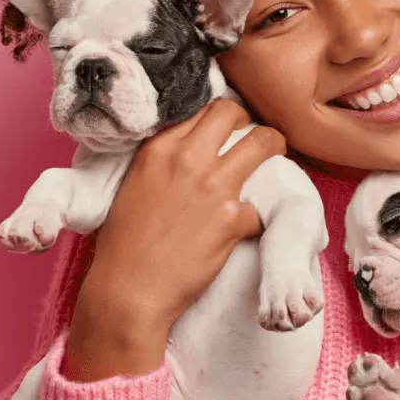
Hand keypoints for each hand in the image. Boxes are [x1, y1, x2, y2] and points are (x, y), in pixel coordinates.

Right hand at [64, 100, 286, 381]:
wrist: (129, 289)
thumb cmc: (124, 244)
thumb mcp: (133, 184)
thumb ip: (161, 160)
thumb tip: (190, 150)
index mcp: (158, 148)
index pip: (200, 109)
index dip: (220, 118)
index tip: (227, 130)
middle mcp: (186, 158)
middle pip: (232, 113)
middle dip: (250, 122)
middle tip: (254, 141)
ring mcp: (212, 186)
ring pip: (263, 143)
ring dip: (274, 149)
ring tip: (275, 163)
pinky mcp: (231, 219)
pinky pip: (262, 206)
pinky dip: (259, 217)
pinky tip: (249, 227)